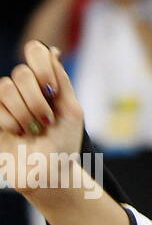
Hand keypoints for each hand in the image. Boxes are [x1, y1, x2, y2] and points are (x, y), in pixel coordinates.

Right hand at [0, 41, 85, 192]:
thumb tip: (53, 50)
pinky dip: (10, 122)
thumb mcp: (72, 112)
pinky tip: (18, 134)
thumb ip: (62, 82)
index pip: (35, 52)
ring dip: (24, 112)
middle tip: (46, 121)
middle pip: (21, 72)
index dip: (41, 64)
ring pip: (5, 87)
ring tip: (33, 130)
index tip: (51, 89)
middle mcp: (24, 89)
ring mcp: (6, 103)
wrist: (48, 174)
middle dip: (37, 99)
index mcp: (45, 83)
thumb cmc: (64, 143)